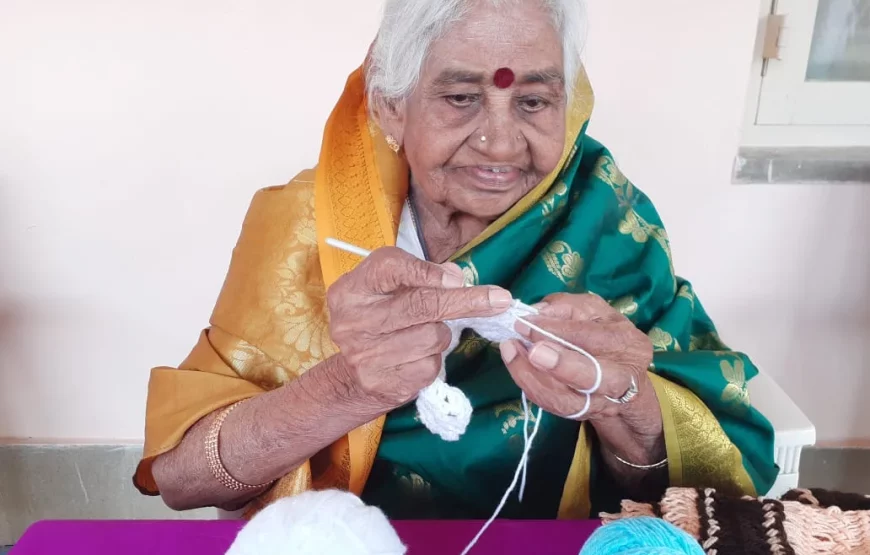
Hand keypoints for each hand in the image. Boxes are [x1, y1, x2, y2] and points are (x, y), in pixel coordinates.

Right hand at [326, 247, 512, 406]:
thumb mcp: (383, 291)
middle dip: (467, 301)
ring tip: (422, 334)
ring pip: (434, 337)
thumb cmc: (372, 322)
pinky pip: (431, 365)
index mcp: (352, 290)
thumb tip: (457, 278)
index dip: (427, 271)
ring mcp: (366, 355)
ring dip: (442, 334)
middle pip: (422, 304)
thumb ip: (416, 277)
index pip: (390, 268)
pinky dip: (433, 359)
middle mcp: (354, 321)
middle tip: (500, 299)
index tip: (457, 279)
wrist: (345, 378)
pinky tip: (415, 357)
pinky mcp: (384, 383)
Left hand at [500, 293, 662, 462]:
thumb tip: (538, 311)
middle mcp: (622, 379)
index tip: (528, 321)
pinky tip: (517, 367)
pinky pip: (554, 407)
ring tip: (511, 352)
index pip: (594, 337)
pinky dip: (532, 387)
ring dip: (535, 378)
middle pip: (593, 377)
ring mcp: (602, 403)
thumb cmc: (605, 336)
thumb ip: (568, 307)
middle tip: (531, 349)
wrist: (621, 380)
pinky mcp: (582, 415)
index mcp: (630, 344)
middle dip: (560, 364)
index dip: (560, 329)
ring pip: (569, 401)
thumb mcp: (594, 312)